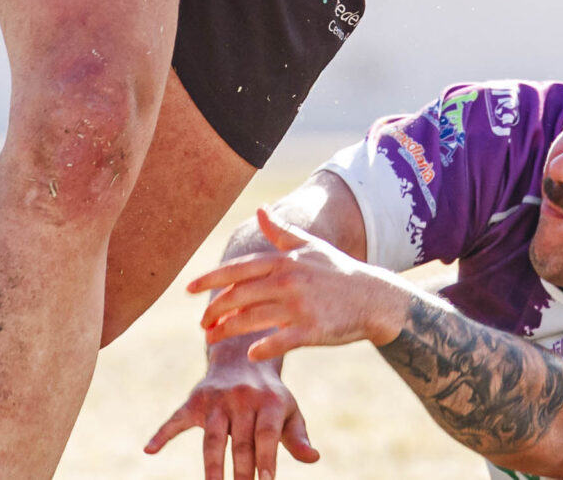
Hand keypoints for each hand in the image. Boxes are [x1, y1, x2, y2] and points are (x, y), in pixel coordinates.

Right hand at [145, 342, 319, 479]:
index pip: (266, 437)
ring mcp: (216, 400)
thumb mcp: (288, 411)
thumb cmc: (269, 397)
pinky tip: (149, 450)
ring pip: (212, 439)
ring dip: (212, 468)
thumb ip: (297, 436)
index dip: (265, 462)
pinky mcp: (194, 401)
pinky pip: (176, 419)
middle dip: (241, 474)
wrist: (242, 358)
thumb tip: (313, 458)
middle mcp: (242, 398)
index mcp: (268, 401)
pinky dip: (162, 434)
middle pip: (240, 443)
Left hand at [192, 208, 411, 359]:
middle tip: (201, 324)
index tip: (188, 289)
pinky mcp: (313, 330)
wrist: (374, 297)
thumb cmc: (338, 271)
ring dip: (228, 331)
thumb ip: (281, 231)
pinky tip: (250, 355)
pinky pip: (280, 341)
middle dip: (214, 311)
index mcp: (283, 261)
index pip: (238, 269)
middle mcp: (287, 281)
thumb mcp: (309, 246)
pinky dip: (264, 348)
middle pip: (239, 296)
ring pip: (252, 319)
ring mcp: (299, 306)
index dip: (210, 279)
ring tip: (212, 340)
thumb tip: (258, 209)